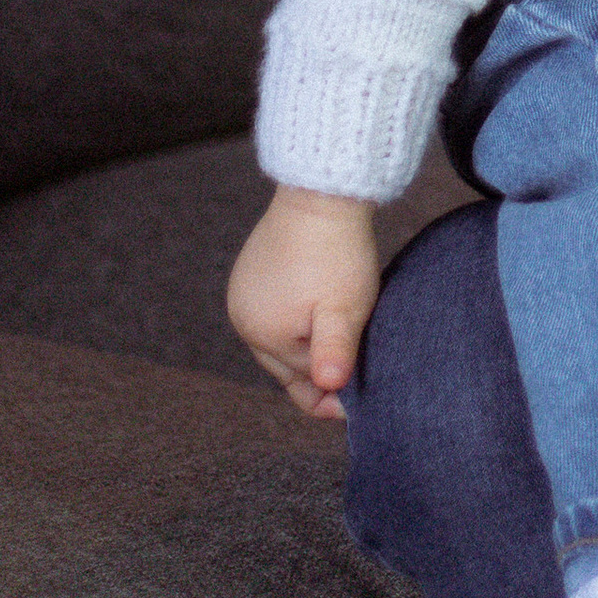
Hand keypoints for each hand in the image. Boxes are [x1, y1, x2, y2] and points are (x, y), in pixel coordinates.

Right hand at [227, 183, 380, 418]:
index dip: (329, 394)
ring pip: (281, 336)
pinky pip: (276, 309)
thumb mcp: (345, 308)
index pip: (301, 381)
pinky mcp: (251, 271)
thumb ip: (335, 352)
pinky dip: (297, 317)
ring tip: (339, 339)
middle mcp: (243, 317)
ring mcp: (244, 292)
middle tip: (354, 371)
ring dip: (306, 342)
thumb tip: (329, 386)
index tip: (353, 404)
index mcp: (262, 333)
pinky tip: (319, 309)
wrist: (322, 192)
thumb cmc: (336, 252)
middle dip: (317, 369)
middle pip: (287, 362)